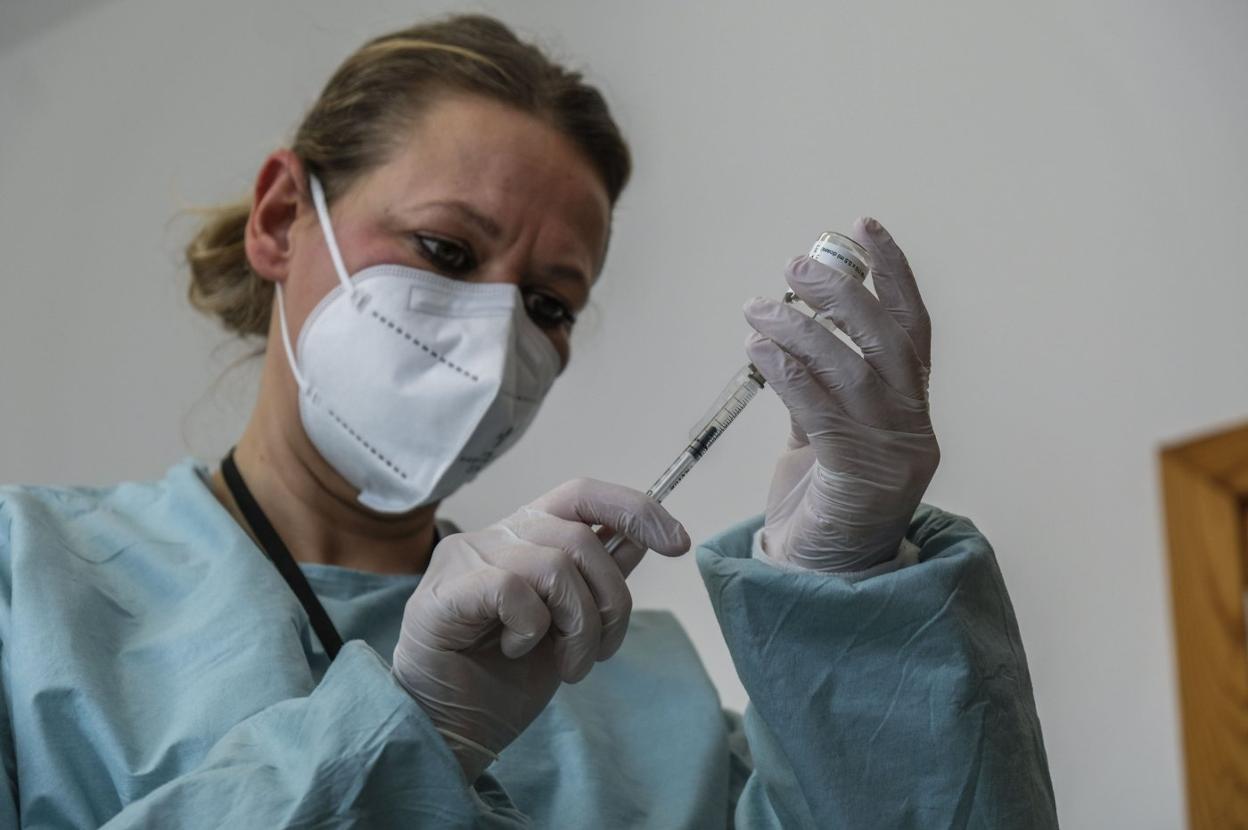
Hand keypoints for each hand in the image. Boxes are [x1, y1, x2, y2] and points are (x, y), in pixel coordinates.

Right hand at [391, 478, 689, 779]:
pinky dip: (532, 628)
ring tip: (567, 663)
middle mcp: (495, 536)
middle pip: (581, 538)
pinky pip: (514, 590)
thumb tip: (644, 537)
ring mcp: (465, 559)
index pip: (583, 494)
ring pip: (555, 565)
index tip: (677, 541)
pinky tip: (517, 650)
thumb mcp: (570, 625)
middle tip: (598, 652)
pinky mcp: (444, 592)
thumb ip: (596, 577)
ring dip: (578, 626)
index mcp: (525, 536)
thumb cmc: (504, 678)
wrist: (449, 728)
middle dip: (611, 602)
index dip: (634, 508)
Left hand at [744, 217, 937, 572]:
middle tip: (796, 265)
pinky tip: (757, 351)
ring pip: (851, 370)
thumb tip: (791, 334)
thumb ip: (817, 387)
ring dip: (801, 329)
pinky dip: (787, 373)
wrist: (820, 581)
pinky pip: (820, 410)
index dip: (893, 272)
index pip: (913, 327)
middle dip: (842, 291)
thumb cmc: (820, 506)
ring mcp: (893, 455)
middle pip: (887, 339)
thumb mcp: (820, 436)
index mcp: (911, 410)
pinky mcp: (859, 479)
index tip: (864, 227)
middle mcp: (913, 427)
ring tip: (758, 308)